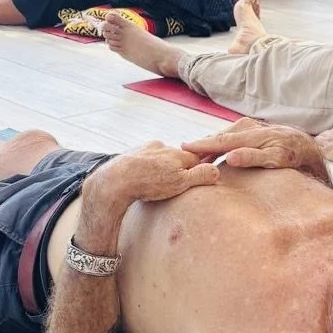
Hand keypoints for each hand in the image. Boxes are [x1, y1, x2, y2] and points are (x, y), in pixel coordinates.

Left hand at [86, 142, 218, 207]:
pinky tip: (143, 178)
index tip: (201, 177)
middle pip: (179, 158)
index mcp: (179, 154)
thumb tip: (217, 170)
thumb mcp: (181, 183)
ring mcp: (148, 148)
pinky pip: (146, 159)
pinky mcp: (133, 152)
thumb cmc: (149, 184)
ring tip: (157, 183)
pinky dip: (148, 167)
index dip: (200, 169)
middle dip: (179, 168)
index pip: (198, 159)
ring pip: (162, 158)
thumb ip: (201, 176)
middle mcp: (165, 147)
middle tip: (175, 185)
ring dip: (162, 167)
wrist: (115, 181)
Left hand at [183, 119, 321, 171]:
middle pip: (227, 136)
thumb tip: (219, 159)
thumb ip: (244, 152)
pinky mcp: (285, 155)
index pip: (224, 136)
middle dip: (204, 143)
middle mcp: (262, 132)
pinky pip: (264, 156)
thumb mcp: (263, 151)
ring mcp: (273, 142)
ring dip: (219, 145)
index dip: (204, 143)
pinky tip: (232, 158)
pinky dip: (248, 156)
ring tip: (197, 150)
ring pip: (242, 142)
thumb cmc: (288, 156)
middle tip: (182, 150)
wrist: (319, 159)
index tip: (183, 150)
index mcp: (254, 131)